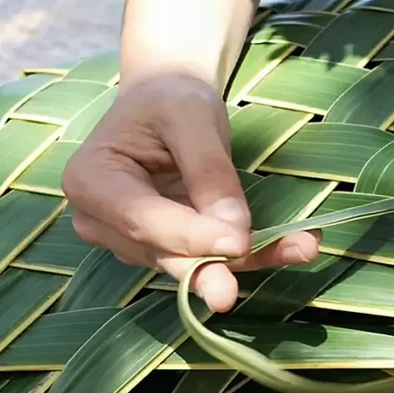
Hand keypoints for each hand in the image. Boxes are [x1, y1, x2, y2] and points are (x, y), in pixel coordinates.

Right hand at [61, 74, 319, 312]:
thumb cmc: (170, 100)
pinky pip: (213, 257)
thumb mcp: (190, 117)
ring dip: (251, 259)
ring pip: (194, 262)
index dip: (189, 236)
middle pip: (164, 252)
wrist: (169, 98)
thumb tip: (233, 229)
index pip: (142, 219)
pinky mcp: (170, 248)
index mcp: (92, 181)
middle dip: (213, 269)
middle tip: (236, 294)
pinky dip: (257, 253)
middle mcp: (103, 222)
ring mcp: (135, 241)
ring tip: (302, 248)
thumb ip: (208, 170)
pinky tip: (298, 246)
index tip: (235, 244)